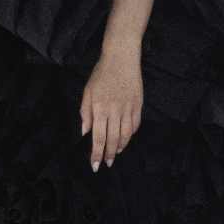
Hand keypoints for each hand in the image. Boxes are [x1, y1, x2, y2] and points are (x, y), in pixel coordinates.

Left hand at [80, 40, 143, 170]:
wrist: (121, 58)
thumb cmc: (102, 74)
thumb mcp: (87, 92)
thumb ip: (85, 113)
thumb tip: (85, 132)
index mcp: (100, 108)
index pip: (97, 137)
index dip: (96, 154)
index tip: (95, 165)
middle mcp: (114, 110)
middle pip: (112, 139)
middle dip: (108, 155)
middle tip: (107, 163)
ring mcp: (128, 108)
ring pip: (126, 135)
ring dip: (120, 146)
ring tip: (116, 152)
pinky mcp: (138, 104)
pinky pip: (135, 125)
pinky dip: (131, 134)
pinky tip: (126, 138)